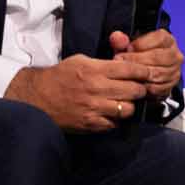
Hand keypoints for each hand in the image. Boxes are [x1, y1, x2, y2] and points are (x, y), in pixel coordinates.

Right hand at [5, 55, 154, 132]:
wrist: (37, 98)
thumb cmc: (59, 77)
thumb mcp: (80, 60)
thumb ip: (104, 62)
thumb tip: (125, 60)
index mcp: (95, 70)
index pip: (130, 69)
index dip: (143, 71)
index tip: (147, 73)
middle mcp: (96, 89)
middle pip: (135, 90)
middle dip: (140, 89)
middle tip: (138, 89)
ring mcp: (94, 108)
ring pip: (128, 109)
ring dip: (130, 105)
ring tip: (125, 102)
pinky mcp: (90, 124)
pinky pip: (115, 124)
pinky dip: (116, 119)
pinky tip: (112, 113)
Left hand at [110, 28, 184, 96]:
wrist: (144, 72)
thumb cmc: (137, 56)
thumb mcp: (127, 46)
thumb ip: (121, 40)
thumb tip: (117, 37)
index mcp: (167, 40)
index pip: (159, 39)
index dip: (140, 44)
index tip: (127, 49)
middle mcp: (174, 54)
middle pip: (157, 57)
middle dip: (137, 60)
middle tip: (121, 62)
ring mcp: (175, 70)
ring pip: (158, 73)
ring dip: (140, 74)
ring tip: (126, 73)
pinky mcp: (172, 84)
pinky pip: (160, 87)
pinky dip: (146, 87)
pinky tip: (135, 84)